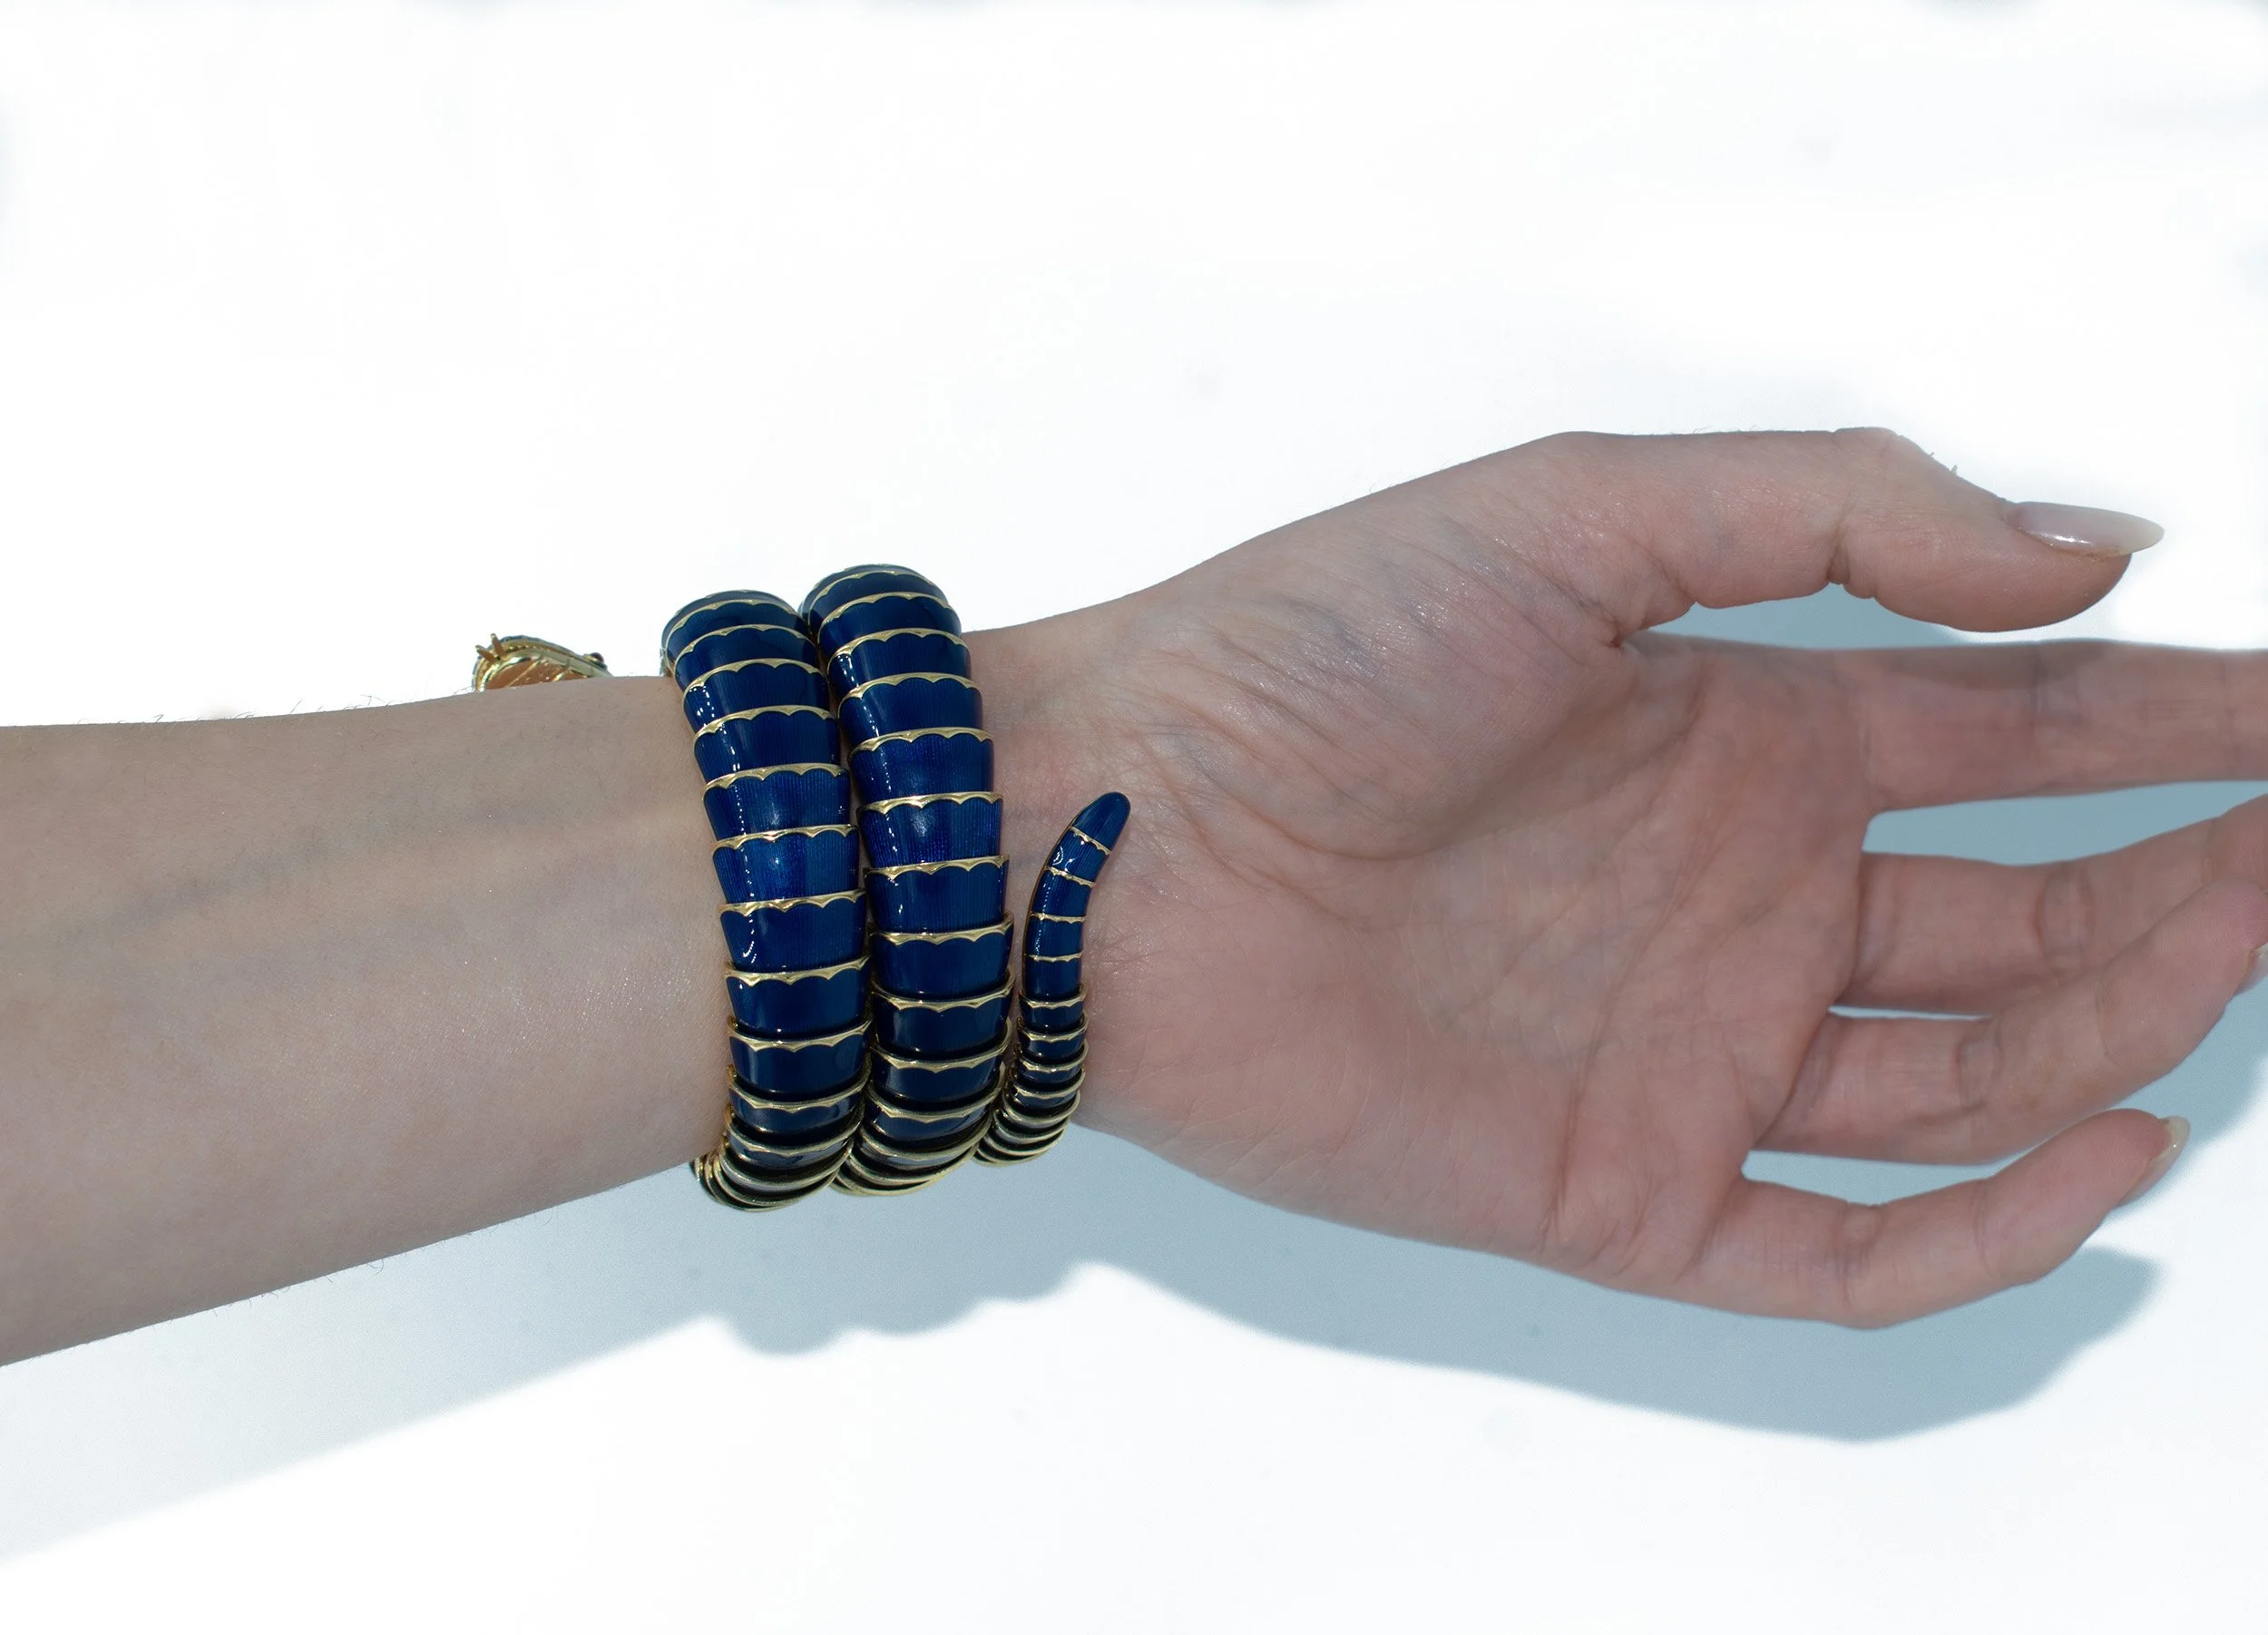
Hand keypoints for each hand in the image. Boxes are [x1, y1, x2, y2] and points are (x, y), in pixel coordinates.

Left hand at [981, 430, 2267, 1325]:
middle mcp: (1735, 892)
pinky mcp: (1617, 1189)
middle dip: (2188, 881)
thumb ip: (1836, 516)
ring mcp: (1687, 1048)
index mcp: (1741, 731)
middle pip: (2027, 910)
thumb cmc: (1312, 652)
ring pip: (1969, 1078)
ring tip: (2229, 956)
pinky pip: (1837, 1245)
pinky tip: (2102, 1156)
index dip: (2181, 721)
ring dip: (2120, 1029)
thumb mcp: (1582, 516)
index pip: (2018, 728)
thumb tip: (2091, 552)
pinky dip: (1982, 1230)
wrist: (1113, 837)